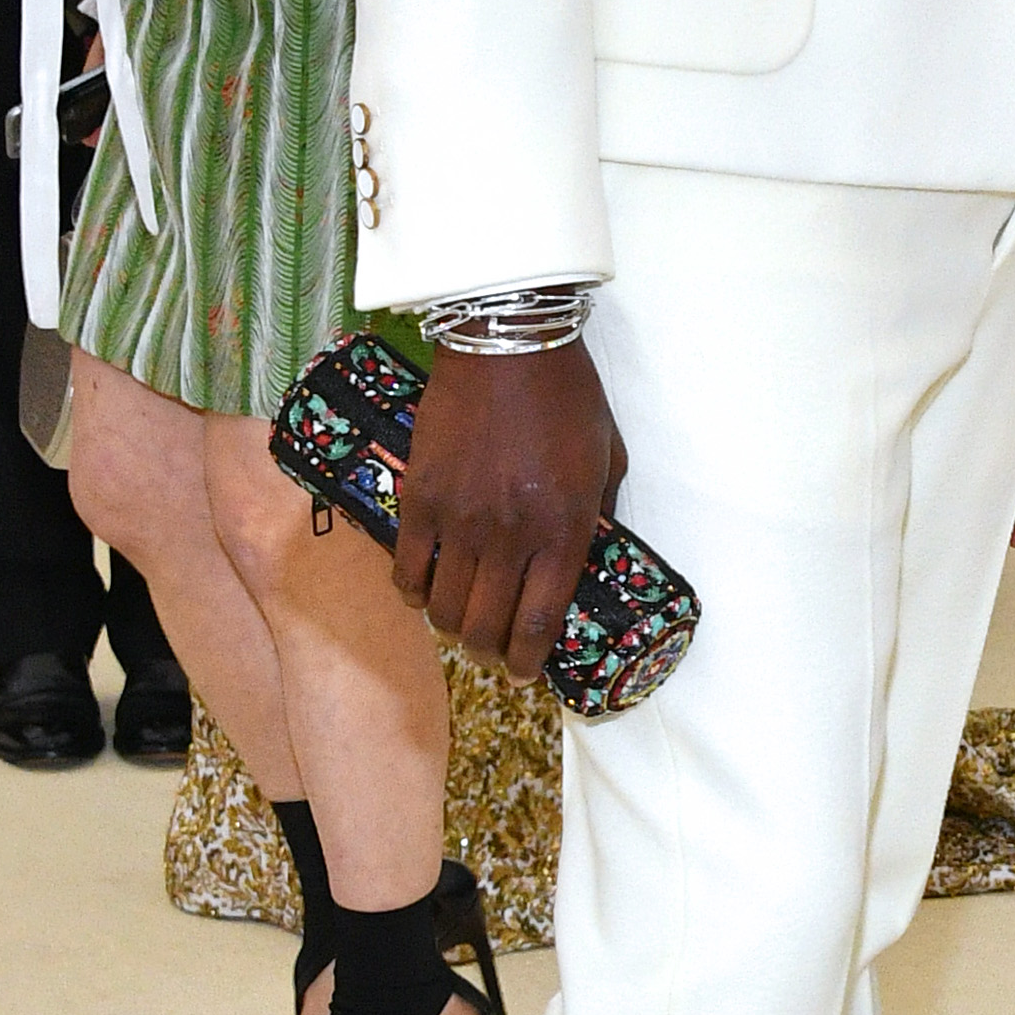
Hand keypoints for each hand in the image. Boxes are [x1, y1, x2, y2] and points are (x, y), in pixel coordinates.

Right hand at [392, 338, 625, 677]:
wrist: (507, 342)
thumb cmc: (568, 397)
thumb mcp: (608, 457)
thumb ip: (599, 512)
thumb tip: (587, 555)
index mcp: (565, 528)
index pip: (539, 621)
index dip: (527, 659)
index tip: (524, 673)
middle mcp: (511, 535)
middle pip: (487, 625)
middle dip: (488, 652)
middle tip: (490, 651)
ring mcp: (461, 519)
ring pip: (445, 606)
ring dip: (451, 627)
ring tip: (458, 624)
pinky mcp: (421, 498)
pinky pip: (407, 567)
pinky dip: (412, 592)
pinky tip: (421, 592)